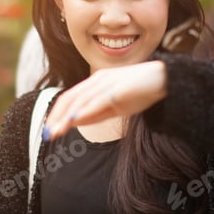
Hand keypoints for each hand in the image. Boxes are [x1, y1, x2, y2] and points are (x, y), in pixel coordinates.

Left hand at [43, 60, 166, 140]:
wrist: (165, 79)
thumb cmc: (141, 92)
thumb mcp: (115, 107)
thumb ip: (95, 114)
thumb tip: (73, 122)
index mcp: (96, 82)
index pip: (70, 97)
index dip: (57, 113)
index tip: (50, 128)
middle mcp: (98, 79)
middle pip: (70, 98)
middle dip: (57, 117)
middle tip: (48, 134)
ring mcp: (108, 82)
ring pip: (80, 100)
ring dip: (66, 117)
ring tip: (56, 131)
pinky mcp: (118, 88)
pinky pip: (97, 100)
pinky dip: (84, 110)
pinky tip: (74, 119)